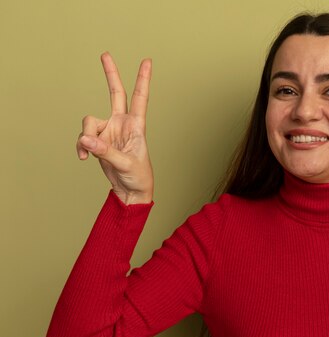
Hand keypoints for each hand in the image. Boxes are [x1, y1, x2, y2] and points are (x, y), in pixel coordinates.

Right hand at [77, 52, 153, 204]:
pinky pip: (83, 137)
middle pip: (115, 93)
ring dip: (86, 137)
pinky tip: (83, 157)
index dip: (143, 79)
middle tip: (105, 54)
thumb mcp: (125, 164)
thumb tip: (85, 139)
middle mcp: (122, 123)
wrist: (130, 190)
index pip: (140, 98)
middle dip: (110, 74)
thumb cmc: (138, 177)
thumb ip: (105, 151)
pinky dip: (81, 146)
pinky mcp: (98, 140)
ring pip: (89, 122)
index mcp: (136, 125)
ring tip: (88, 153)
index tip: (147, 61)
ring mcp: (109, 131)